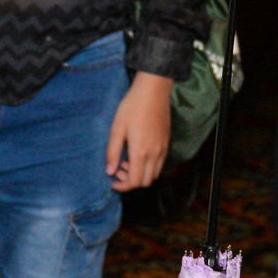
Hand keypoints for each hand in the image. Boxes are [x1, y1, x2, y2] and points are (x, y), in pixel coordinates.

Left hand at [107, 72, 174, 190]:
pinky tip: (139, 153)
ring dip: (141, 174)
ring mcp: (163, 148)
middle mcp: (155, 154)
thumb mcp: (117, 128)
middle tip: (119, 170)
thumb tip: (109, 172)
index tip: (112, 181)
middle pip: (146, 181)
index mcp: (141, 152)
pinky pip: (160, 163)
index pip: (135, 181)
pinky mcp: (167, 142)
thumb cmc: (132, 107)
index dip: (123, 186)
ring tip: (128, 161)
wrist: (153, 91)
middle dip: (131, 182)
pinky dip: (149, 166)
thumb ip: (112, 152)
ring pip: (155, 174)